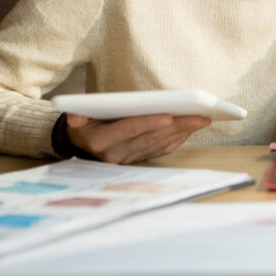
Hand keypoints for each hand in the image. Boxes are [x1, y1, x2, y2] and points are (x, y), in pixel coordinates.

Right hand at [65, 113, 211, 163]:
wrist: (81, 145)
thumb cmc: (84, 125)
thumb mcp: (75, 119)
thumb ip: (76, 117)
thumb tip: (74, 117)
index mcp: (101, 141)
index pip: (128, 129)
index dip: (148, 123)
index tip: (169, 115)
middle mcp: (116, 153)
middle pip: (151, 137)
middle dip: (177, 126)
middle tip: (199, 115)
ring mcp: (129, 159)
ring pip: (160, 144)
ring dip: (183, 132)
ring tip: (202, 119)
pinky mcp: (139, 160)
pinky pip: (161, 151)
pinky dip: (178, 140)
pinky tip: (191, 129)